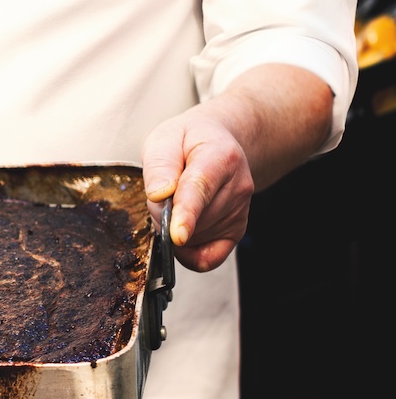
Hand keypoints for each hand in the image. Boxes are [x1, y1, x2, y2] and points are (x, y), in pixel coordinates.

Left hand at [141, 104, 254, 271]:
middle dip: (165, 213)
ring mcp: (240, 211)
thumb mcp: (165, 140)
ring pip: (196, 239)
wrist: (218, 143)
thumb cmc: (188, 141)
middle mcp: (238, 186)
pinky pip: (208, 258)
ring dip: (174, 228)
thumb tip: (159, 195)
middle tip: (163, 190)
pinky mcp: (237, 230)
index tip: (177, 235)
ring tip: (177, 199)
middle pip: (193, 219)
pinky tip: (183, 231)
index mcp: (221, 157)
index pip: (200, 190)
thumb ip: (160, 165)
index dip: (186, 214)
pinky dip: (188, 252)